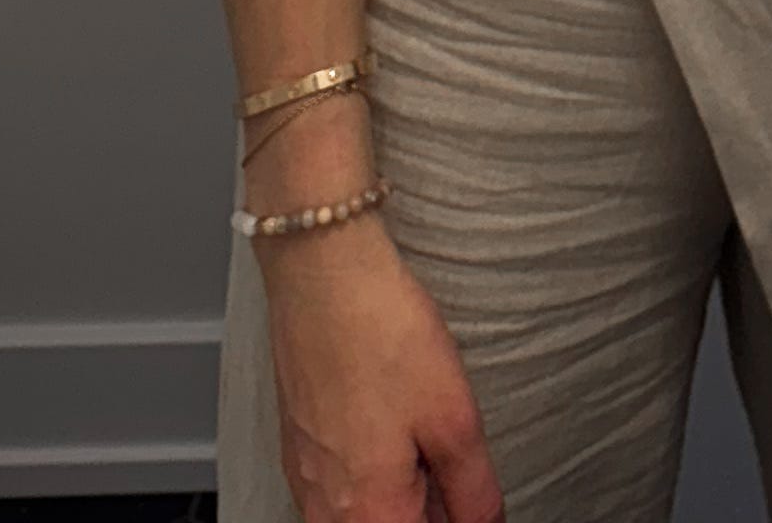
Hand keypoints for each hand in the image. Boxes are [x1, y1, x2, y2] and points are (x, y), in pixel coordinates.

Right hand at [265, 220, 501, 522]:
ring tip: (427, 441)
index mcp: (368, 515)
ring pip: (363, 514)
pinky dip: (374, 475)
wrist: (323, 273)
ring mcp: (304, 479)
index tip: (467, 501)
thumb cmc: (381, 334)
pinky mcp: (297, 447)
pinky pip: (340, 488)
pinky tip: (395, 428)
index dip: (452, 521)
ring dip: (402, 496)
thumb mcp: (454, 418)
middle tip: (452, 467)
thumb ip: (474, 491)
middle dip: (428, 510)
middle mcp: (324, 510)